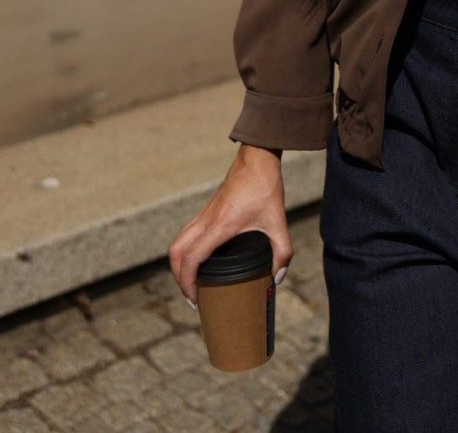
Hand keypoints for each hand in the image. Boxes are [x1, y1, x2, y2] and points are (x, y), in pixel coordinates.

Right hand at [168, 144, 290, 305]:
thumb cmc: (266, 187)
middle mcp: (206, 220)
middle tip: (191, 294)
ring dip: (178, 263)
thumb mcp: (278, 222)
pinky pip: (186, 233)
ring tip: (192, 281)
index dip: (187, 282)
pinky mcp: (206, 210)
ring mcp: (204, 214)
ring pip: (177, 241)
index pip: (192, 257)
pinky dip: (184, 250)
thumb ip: (282, 252)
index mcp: (220, 225)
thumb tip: (277, 278)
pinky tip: (199, 259)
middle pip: (175, 251)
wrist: (257, 159)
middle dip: (178, 276)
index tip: (194, 298)